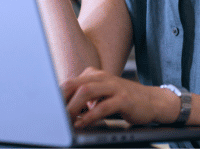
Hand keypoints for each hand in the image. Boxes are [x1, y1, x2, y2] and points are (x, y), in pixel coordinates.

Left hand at [62, 67, 177, 127]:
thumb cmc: (123, 100)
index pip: (70, 82)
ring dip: (73, 107)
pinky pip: (103, 106)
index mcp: (94, 75)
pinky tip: (82, 123)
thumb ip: (85, 98)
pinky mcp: (124, 99)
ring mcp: (114, 87)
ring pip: (87, 91)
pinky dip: (90, 116)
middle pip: (75, 84)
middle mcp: (103, 77)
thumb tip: (63, 110)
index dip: (57, 96)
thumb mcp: (102, 96)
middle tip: (53, 116)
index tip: (47, 110)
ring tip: (65, 119)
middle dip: (61, 100)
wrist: (152, 101)